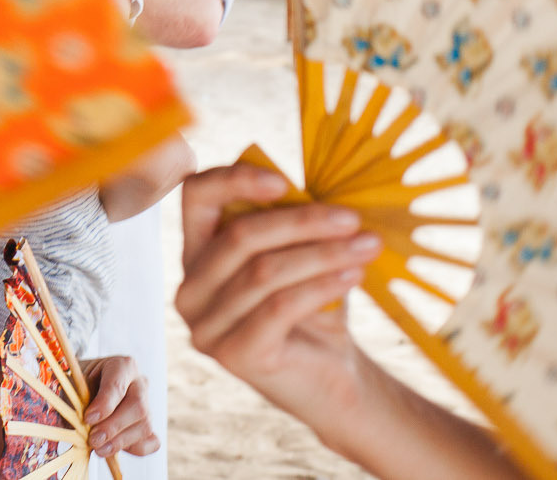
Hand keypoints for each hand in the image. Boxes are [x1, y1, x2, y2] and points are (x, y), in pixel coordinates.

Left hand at [83, 356, 158, 458]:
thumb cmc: (79, 385)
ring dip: (120, 442)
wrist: (87, 390)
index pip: (118, 384)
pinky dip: (135, 450)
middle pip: (137, 407)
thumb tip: (73, 420)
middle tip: (93, 440)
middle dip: (113, 427)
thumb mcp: (73, 385)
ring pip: (145, 426)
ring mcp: (148, 405)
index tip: (88, 418)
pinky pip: (152, 442)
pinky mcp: (149, 426)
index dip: (105, 404)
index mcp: (122, 366)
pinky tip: (114, 450)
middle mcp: (139, 383)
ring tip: (98, 449)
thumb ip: (74, 399)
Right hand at [175, 165, 378, 429]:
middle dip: (303, 221)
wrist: (330, 375)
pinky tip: (353, 275)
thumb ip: (287, 219)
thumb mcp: (294, 253)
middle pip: (239, 235)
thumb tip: (309, 184)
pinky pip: (279, 306)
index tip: (285, 182)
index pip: (195, 196)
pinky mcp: (234, 355)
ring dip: (323, 253)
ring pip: (264, 271)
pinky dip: (321, 285)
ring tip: (366, 246)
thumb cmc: (311, 304)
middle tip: (352, 218)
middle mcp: (189, 288)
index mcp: (196, 252)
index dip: (234, 179)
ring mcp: (206, 326)